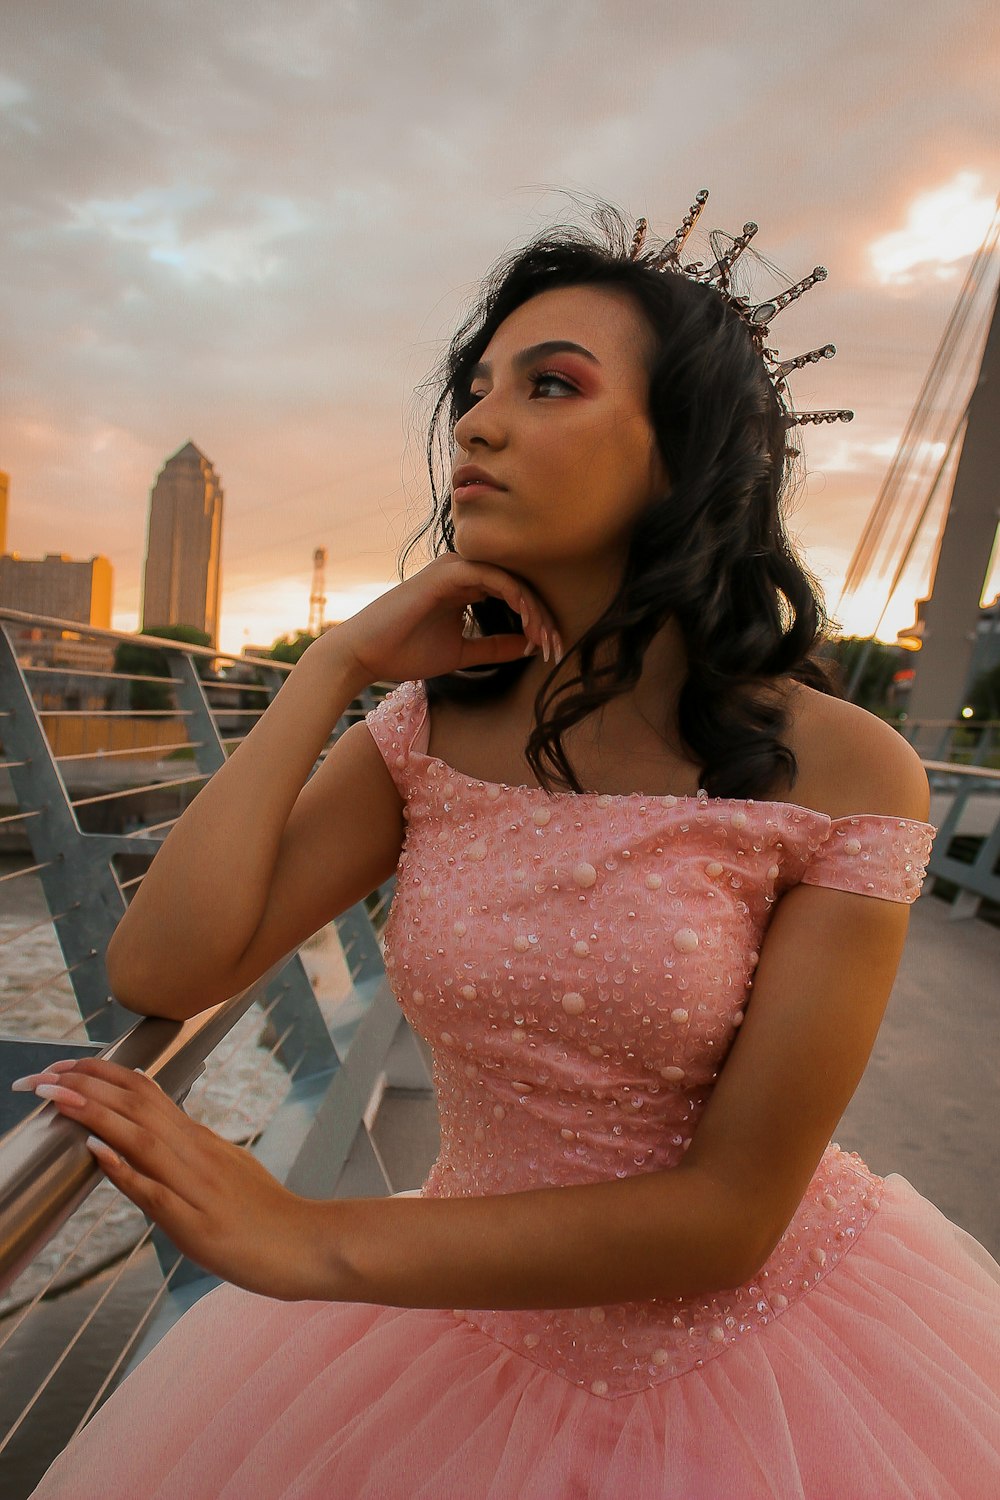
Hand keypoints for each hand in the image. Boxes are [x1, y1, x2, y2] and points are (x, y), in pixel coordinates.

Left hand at [14, 1058, 334, 1301]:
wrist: (308, 1244)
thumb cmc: (266, 1214)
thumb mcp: (225, 1169)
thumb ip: (187, 1148)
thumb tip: (147, 1129)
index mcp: (200, 1141)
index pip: (146, 1093)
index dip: (102, 1076)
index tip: (66, 1067)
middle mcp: (196, 1154)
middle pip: (137, 1106)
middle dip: (85, 1086)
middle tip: (43, 1074)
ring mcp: (196, 1187)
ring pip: (140, 1138)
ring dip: (94, 1114)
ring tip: (56, 1096)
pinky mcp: (197, 1225)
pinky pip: (155, 1191)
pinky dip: (123, 1169)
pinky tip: (97, 1151)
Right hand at [330, 552, 562, 686]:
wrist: (364, 655)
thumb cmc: (405, 652)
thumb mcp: (462, 652)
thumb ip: (494, 647)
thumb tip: (530, 646)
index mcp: (465, 586)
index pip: (514, 593)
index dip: (538, 620)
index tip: (551, 650)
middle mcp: (461, 571)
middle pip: (518, 583)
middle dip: (543, 616)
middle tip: (557, 647)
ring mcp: (453, 569)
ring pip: (510, 578)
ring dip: (534, 608)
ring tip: (546, 638)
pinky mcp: (445, 574)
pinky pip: (492, 577)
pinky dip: (515, 597)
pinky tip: (528, 621)